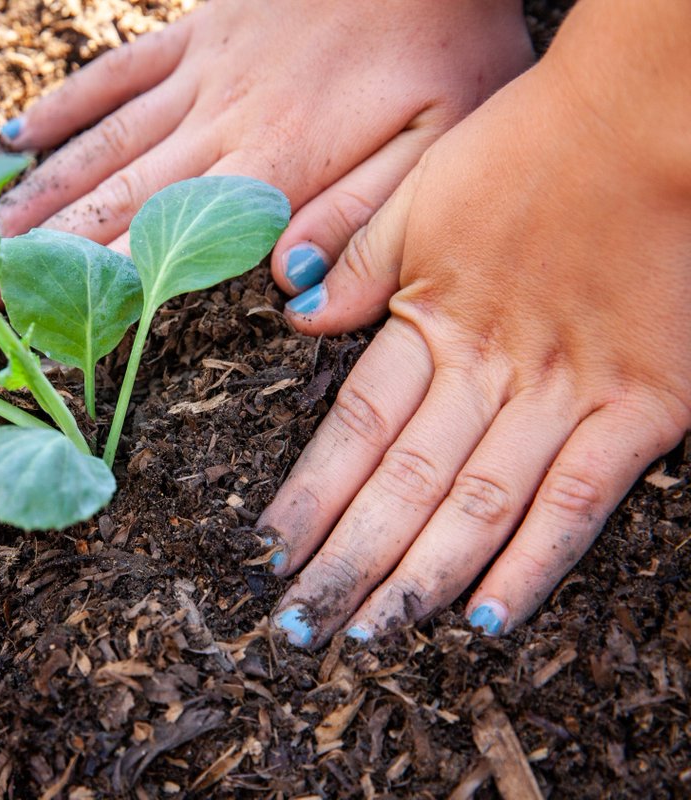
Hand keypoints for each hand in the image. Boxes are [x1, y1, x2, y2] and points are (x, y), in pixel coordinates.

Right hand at [0, 0, 531, 279]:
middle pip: (121, 196)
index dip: (110, 285)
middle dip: (54, 248)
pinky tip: (18, 133)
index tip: (54, 321)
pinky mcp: (198, 29)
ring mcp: (201, 72)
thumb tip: (292, 288)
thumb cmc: (448, 45)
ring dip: (45, 189)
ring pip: (106, 139)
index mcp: (276, 166)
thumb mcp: (440, 144)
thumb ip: (365, 220)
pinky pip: (119, 71)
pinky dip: (67, 103)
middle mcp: (221, 124)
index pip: (174, 242)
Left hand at [261, 0, 690, 645]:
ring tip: (369, 632)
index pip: (351, 431)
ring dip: (418, 578)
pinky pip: (579, 503)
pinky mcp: (644, 408)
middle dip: (345, 562)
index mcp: (427, 323)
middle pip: (401, 486)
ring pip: (476, 508)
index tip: (268, 552)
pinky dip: (533, 563)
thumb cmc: (526, 151)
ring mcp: (567, 394)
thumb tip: (297, 313)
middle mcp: (488, 370)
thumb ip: (360, 268)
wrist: (647, 119)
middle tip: (299, 627)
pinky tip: (485, 618)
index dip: (307, 497)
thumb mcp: (418, 197)